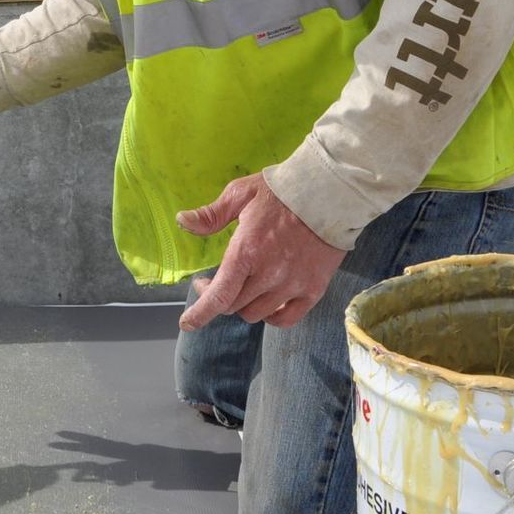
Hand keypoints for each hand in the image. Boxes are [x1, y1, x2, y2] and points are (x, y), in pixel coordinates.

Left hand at [175, 174, 345, 330]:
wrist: (330, 193)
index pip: (218, 296)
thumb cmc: (282, 191)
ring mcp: (292, 285)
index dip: (199, 314)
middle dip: (218, 298)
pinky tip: (266, 303)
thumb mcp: (241, 194)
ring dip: (243, 305)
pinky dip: (271, 316)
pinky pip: (286, 319)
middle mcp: (269, 274)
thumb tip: (183, 221)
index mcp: (246, 251)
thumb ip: (211, 214)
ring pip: (256, 314)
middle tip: (215, 282)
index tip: (187, 323)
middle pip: (234, 306)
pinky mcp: (313, 290)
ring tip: (243, 286)